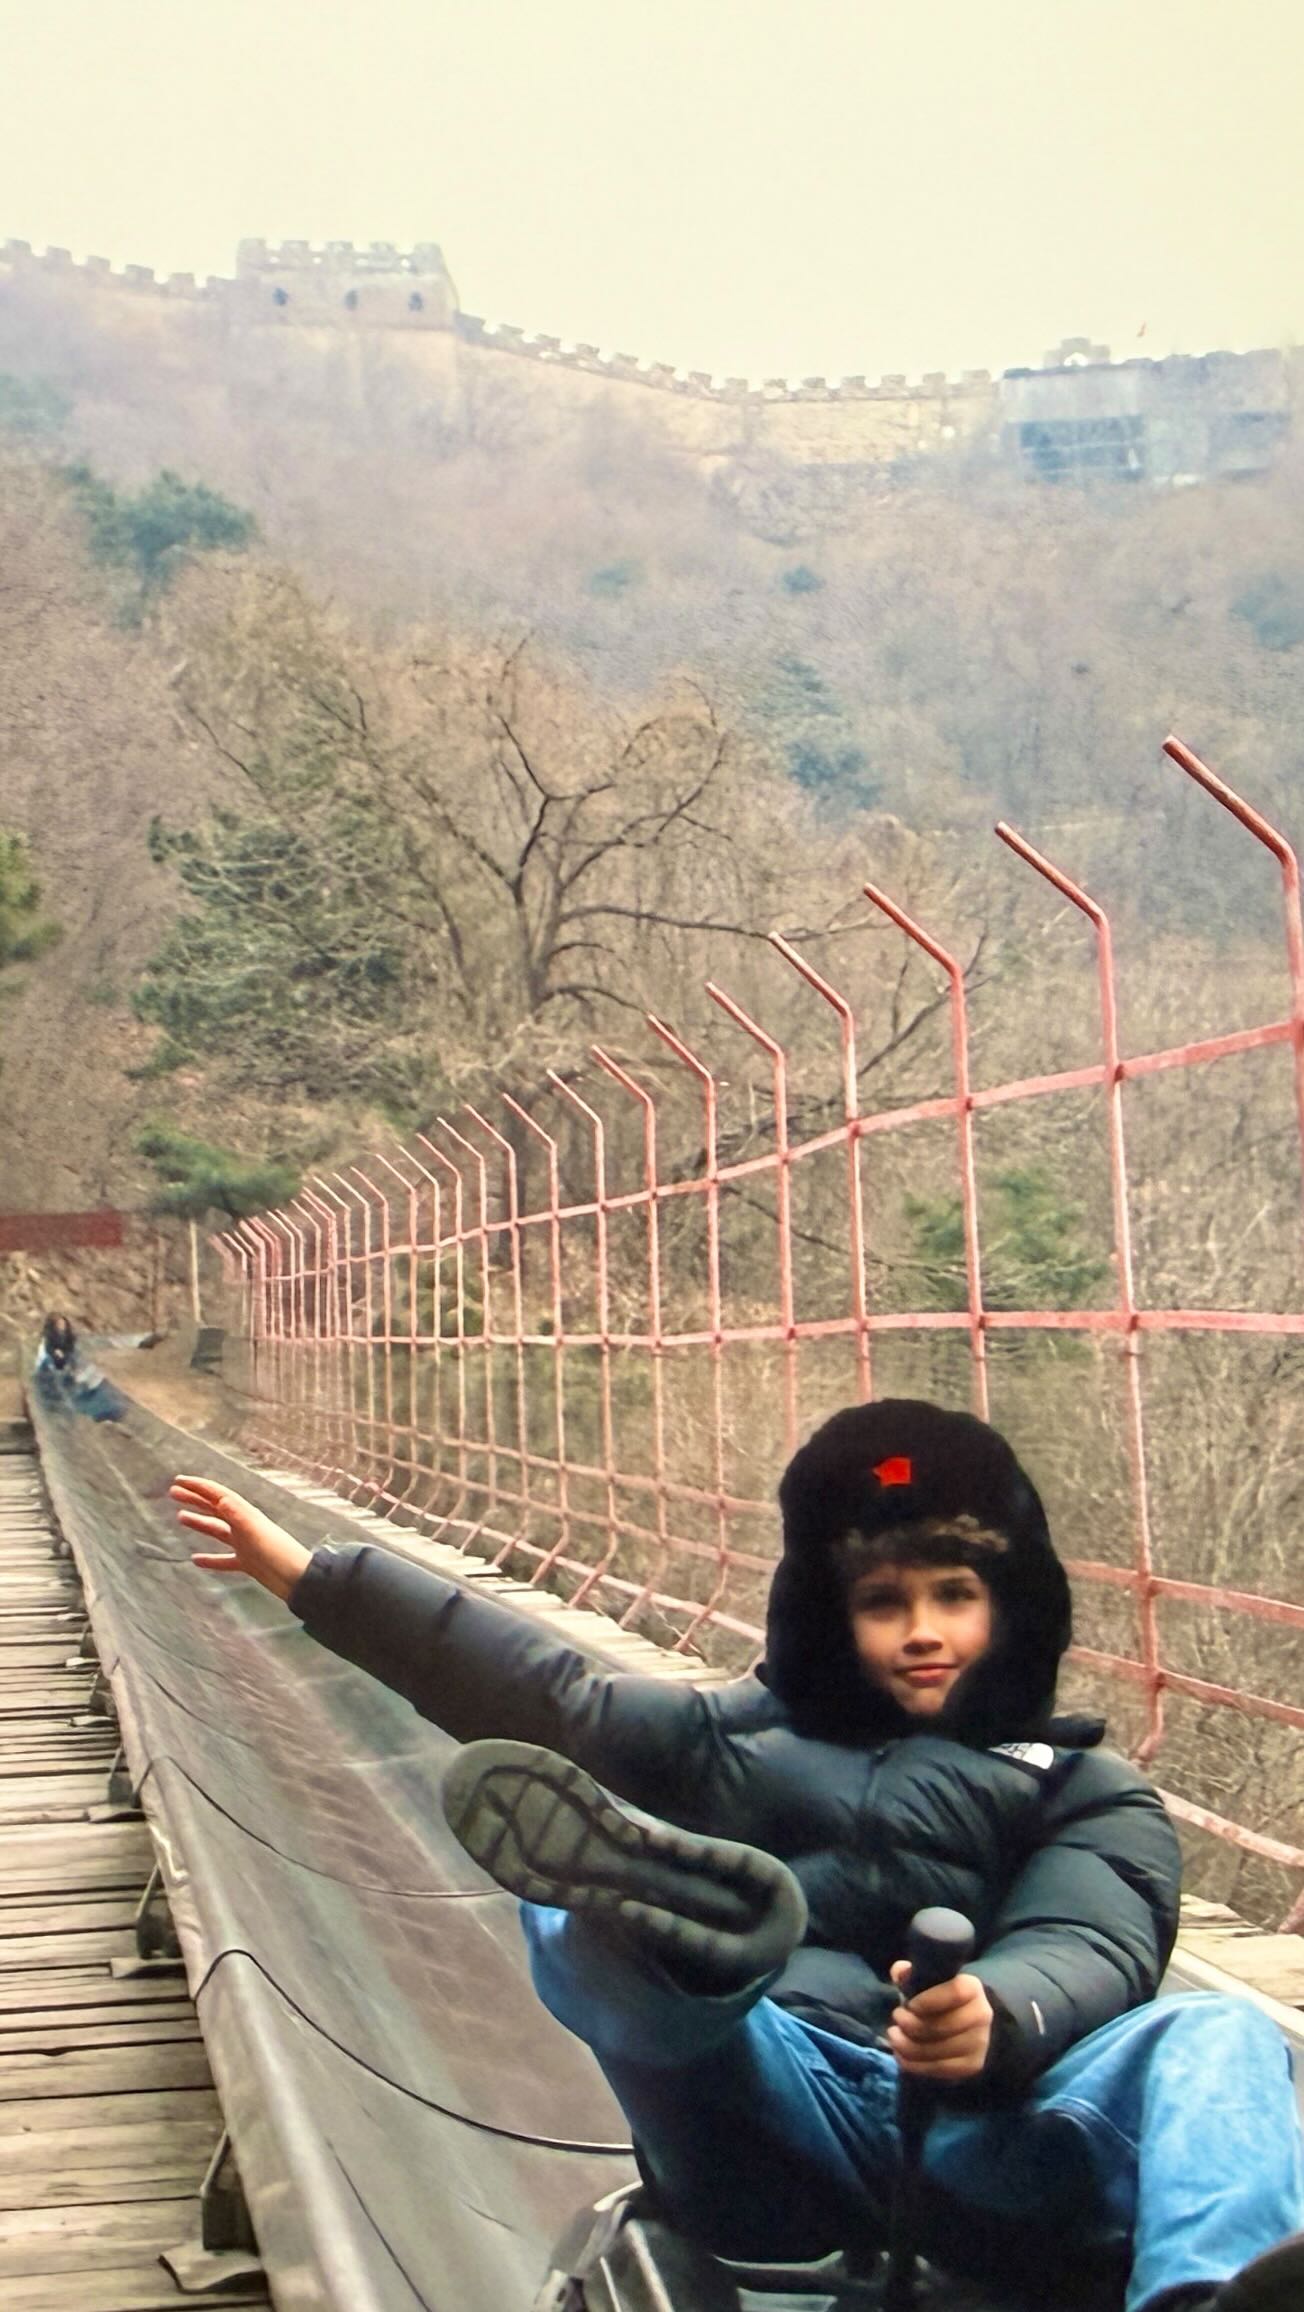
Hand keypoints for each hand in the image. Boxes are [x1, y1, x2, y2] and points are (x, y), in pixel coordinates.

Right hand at [171, 1476, 312, 1603]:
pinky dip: (209, 1558)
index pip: (218, 1495)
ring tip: (179, 1517)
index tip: (178, 1480)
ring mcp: (245, 1544)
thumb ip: (239, 1517)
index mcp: (245, 1514)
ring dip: (199, 1522)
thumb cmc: (279, 1554)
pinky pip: (223, 1559)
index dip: (198, 1486)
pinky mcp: (247, 1563)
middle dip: (194, 1499)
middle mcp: (244, 1526)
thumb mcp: (256, 1532)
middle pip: (215, 1508)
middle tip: (173, 1492)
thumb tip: (221, 1500)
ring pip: (217, 1531)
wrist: (298, 1579)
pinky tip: (195, 1559)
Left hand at [887, 1961, 993, 2081]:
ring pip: (938, 2051)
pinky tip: (901, 2054)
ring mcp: (979, 2043)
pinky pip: (939, 2069)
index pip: (955, 1993)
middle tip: (896, 2018)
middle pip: (943, 2026)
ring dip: (908, 2046)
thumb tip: (899, 1972)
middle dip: (912, 2025)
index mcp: (972, 1988)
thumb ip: (911, 1974)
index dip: (929, 2000)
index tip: (910, 2005)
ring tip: (894, 2036)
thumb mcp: (929, 1981)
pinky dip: (915, 2064)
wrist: (969, 2024)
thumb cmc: (942, 1997)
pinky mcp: (972, 2065)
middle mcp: (981, 2015)